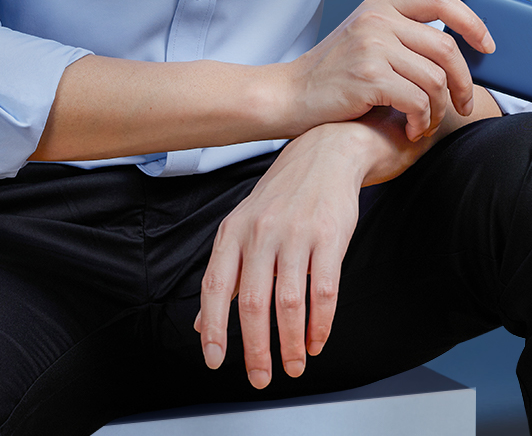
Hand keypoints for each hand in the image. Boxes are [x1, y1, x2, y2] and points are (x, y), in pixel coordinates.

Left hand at [191, 121, 376, 388]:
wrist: (326, 154)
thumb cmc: (283, 196)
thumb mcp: (243, 227)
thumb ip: (225, 276)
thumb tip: (201, 324)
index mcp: (233, 233)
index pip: (216, 287)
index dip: (214, 328)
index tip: (216, 360)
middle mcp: (261, 233)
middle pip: (254, 303)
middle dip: (256, 348)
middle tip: (260, 377)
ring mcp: (297, 234)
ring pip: (290, 302)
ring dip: (292, 342)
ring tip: (295, 366)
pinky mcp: (330, 237)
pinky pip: (325, 290)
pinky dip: (321, 323)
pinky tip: (317, 340)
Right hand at [281, 0, 495, 141]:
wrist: (289, 96)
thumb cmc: (331, 76)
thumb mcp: (364, 39)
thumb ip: (400, 36)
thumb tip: (450, 50)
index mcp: (381, 7)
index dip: (471, 22)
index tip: (486, 46)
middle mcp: (378, 20)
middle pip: (446, 47)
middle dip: (464, 82)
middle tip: (465, 104)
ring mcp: (372, 46)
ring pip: (435, 79)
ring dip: (439, 109)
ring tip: (427, 123)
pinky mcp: (369, 76)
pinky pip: (418, 100)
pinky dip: (423, 120)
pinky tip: (413, 129)